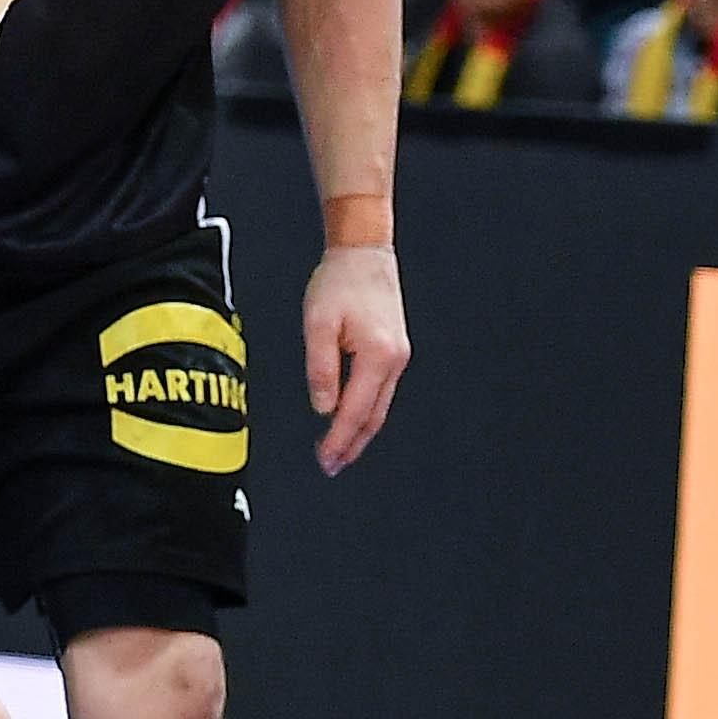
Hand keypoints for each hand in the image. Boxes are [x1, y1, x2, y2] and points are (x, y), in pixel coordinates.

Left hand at [299, 243, 407, 474]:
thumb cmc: (340, 281)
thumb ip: (321, 368)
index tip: (325, 461)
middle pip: (373, 417)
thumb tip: (324, 408)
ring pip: (379, 407)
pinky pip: (380, 391)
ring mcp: (398, 356)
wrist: (364, 251)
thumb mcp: (318, 324)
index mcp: (378, 356)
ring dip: (360, 432)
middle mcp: (395, 361)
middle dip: (352, 446)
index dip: (339, 440)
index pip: (355, 412)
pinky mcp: (395, 350)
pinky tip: (351, 419)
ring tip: (339, 451)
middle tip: (331, 467)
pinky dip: (366, 411)